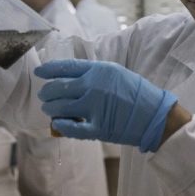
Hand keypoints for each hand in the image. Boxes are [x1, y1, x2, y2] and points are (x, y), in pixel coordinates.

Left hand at [35, 59, 177, 152]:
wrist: (156, 115)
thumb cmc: (138, 93)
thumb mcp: (117, 74)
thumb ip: (95, 74)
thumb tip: (71, 78)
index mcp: (99, 71)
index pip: (66, 67)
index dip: (49, 69)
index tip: (39, 72)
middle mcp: (94, 87)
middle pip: (58, 88)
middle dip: (47, 92)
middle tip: (44, 96)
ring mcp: (95, 108)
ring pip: (60, 108)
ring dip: (51, 109)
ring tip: (50, 110)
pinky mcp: (99, 128)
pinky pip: (72, 128)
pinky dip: (62, 126)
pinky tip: (58, 124)